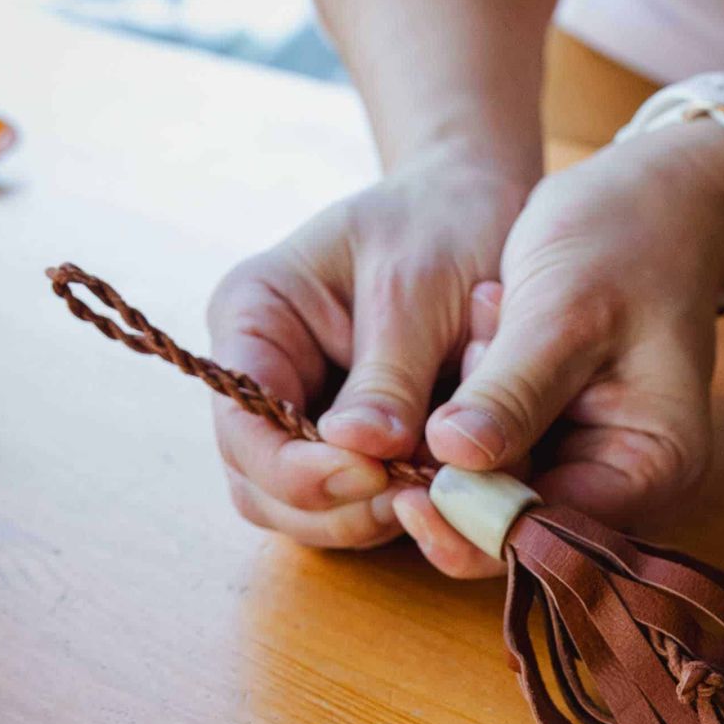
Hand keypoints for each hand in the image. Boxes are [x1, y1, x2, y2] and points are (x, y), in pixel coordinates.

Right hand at [206, 154, 529, 547]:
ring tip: (436, 491)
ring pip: (309, 510)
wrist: (481, 208)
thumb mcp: (417, 286)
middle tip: (412, 498)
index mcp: (255, 319)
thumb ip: (389, 376)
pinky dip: (397, 508)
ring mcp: (310, 416)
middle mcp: (269, 377)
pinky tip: (444, 488)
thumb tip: (363, 454)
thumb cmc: (443, 225)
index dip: (294, 469)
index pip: (241, 424)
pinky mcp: (356, 444)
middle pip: (263, 487)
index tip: (369, 474)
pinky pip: (358, 504)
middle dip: (334, 505)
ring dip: (369, 516)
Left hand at [393, 122, 723, 576]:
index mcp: (651, 466)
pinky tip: (490, 322)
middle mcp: (619, 481)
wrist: (647, 200)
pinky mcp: (548, 434)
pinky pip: (485, 446)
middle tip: (470, 351)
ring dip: (465, 417)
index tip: (404, 489)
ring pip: (490, 483)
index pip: (550, 534)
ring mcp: (582, 459)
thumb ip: (513, 392)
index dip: (472, 525)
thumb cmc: (625, 244)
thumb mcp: (566, 310)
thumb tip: (454, 461)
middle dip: (465, 458)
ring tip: (496, 315)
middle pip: (514, 522)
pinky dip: (469, 398)